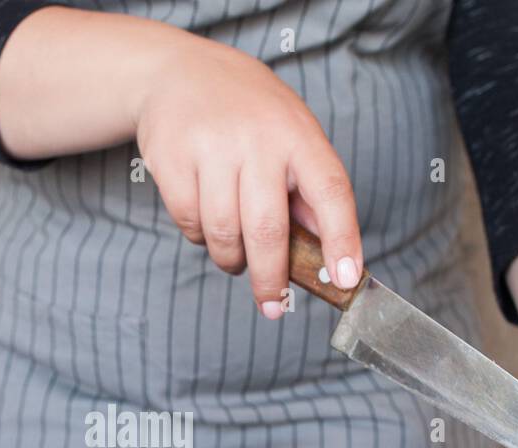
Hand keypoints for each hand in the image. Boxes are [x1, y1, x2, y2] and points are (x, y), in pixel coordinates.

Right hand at [132, 39, 361, 316]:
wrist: (177, 72)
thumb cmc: (246, 112)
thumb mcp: (290, 134)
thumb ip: (307, 189)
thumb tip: (328, 253)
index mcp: (298, 135)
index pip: (331, 192)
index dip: (342, 240)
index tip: (345, 279)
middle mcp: (257, 138)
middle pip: (267, 229)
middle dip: (271, 279)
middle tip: (272, 305)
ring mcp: (212, 146)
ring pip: (223, 234)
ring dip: (230, 259)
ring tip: (234, 256)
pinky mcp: (172, 158)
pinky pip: (189, 222)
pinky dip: (198, 237)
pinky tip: (205, 221)